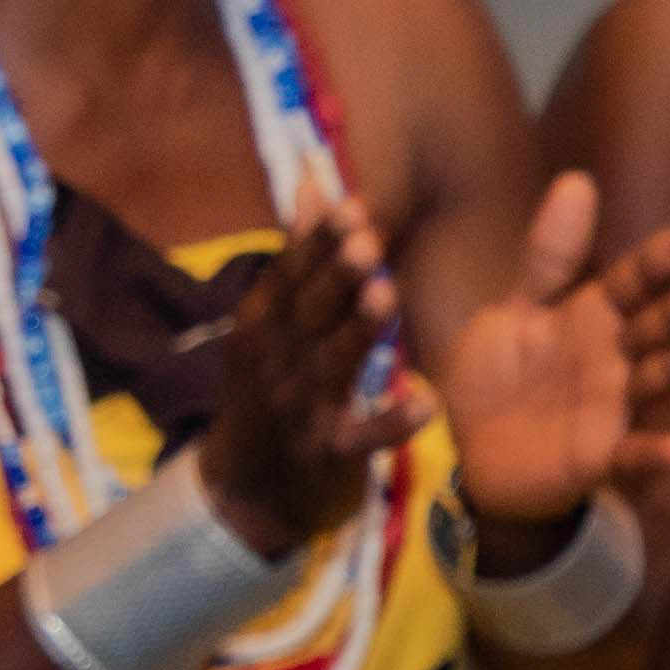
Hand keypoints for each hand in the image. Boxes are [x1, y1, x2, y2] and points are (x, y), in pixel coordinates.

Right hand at [205, 206, 427, 557]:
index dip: (318, 241)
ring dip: (358, 333)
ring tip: (389, 296)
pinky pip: (365, 438)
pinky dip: (393, 422)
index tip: (349, 204)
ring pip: (332, 367)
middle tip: (368, 238)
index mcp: (264, 325)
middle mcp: (277, 361)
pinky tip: (426, 403)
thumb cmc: (269, 391)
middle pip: (308, 314)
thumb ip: (300, 255)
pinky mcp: (329, 454)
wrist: (243, 491)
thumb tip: (314, 178)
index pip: (290, 275)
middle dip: (336, 276)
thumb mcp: (272, 323)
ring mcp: (301, 409)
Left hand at [435, 173, 669, 537]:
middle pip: (667, 320)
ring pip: (666, 374)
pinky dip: (663, 453)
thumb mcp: (514, 309)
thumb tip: (578, 179)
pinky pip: (633, 454)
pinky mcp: (598, 456)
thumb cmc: (498, 378)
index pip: (642, 274)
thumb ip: (549, 255)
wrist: (472, 457)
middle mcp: (615, 356)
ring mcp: (613, 406)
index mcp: (593, 314)